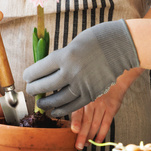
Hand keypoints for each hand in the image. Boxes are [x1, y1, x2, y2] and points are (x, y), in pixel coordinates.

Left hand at [24, 19, 138, 117]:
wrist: (123, 45)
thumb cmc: (98, 39)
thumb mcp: (75, 43)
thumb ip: (63, 57)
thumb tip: (49, 70)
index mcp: (65, 55)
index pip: (39, 69)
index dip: (30, 74)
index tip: (26, 77)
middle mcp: (71, 71)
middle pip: (45, 85)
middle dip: (34, 89)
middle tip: (30, 90)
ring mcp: (82, 84)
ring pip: (58, 99)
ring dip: (47, 103)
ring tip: (41, 103)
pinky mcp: (91, 93)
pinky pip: (73, 106)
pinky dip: (62, 110)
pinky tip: (56, 111)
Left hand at [70, 86, 124, 148]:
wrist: (113, 80)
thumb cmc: (94, 88)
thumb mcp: (83, 91)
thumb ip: (76, 103)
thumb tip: (65, 116)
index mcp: (82, 97)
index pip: (78, 111)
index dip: (76, 121)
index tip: (74, 131)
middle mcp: (92, 101)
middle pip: (86, 121)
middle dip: (82, 135)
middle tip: (78, 146)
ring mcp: (102, 106)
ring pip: (95, 124)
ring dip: (90, 136)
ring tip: (86, 144)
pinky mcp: (111, 109)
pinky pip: (106, 124)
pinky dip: (101, 134)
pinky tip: (97, 141)